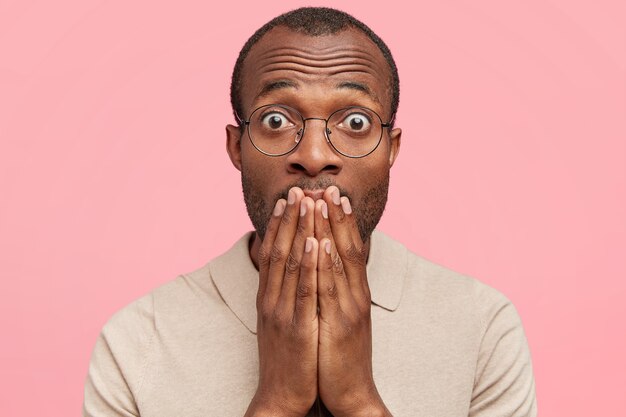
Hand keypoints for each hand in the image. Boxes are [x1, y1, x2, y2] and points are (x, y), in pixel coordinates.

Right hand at [245, 187, 318, 416]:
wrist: (281, 395)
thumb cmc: (286, 356)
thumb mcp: (280, 320)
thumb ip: (282, 296)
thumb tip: (289, 272)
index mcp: (268, 297)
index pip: (272, 253)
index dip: (279, 225)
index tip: (287, 199)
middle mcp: (271, 299)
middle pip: (279, 251)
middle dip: (289, 219)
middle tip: (297, 190)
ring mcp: (282, 312)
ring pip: (290, 263)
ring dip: (298, 230)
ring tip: (306, 203)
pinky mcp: (297, 326)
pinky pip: (303, 289)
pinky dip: (308, 264)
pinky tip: (313, 242)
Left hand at [313, 186, 390, 416]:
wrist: (350, 392)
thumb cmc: (340, 353)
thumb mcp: (341, 317)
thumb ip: (337, 292)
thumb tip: (327, 266)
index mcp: (355, 293)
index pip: (350, 249)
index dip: (342, 221)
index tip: (334, 195)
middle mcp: (355, 296)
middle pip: (347, 248)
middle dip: (338, 217)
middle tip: (329, 188)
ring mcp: (348, 309)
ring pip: (339, 262)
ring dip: (330, 230)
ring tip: (322, 203)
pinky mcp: (339, 325)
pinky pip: (329, 288)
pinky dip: (325, 263)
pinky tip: (319, 243)